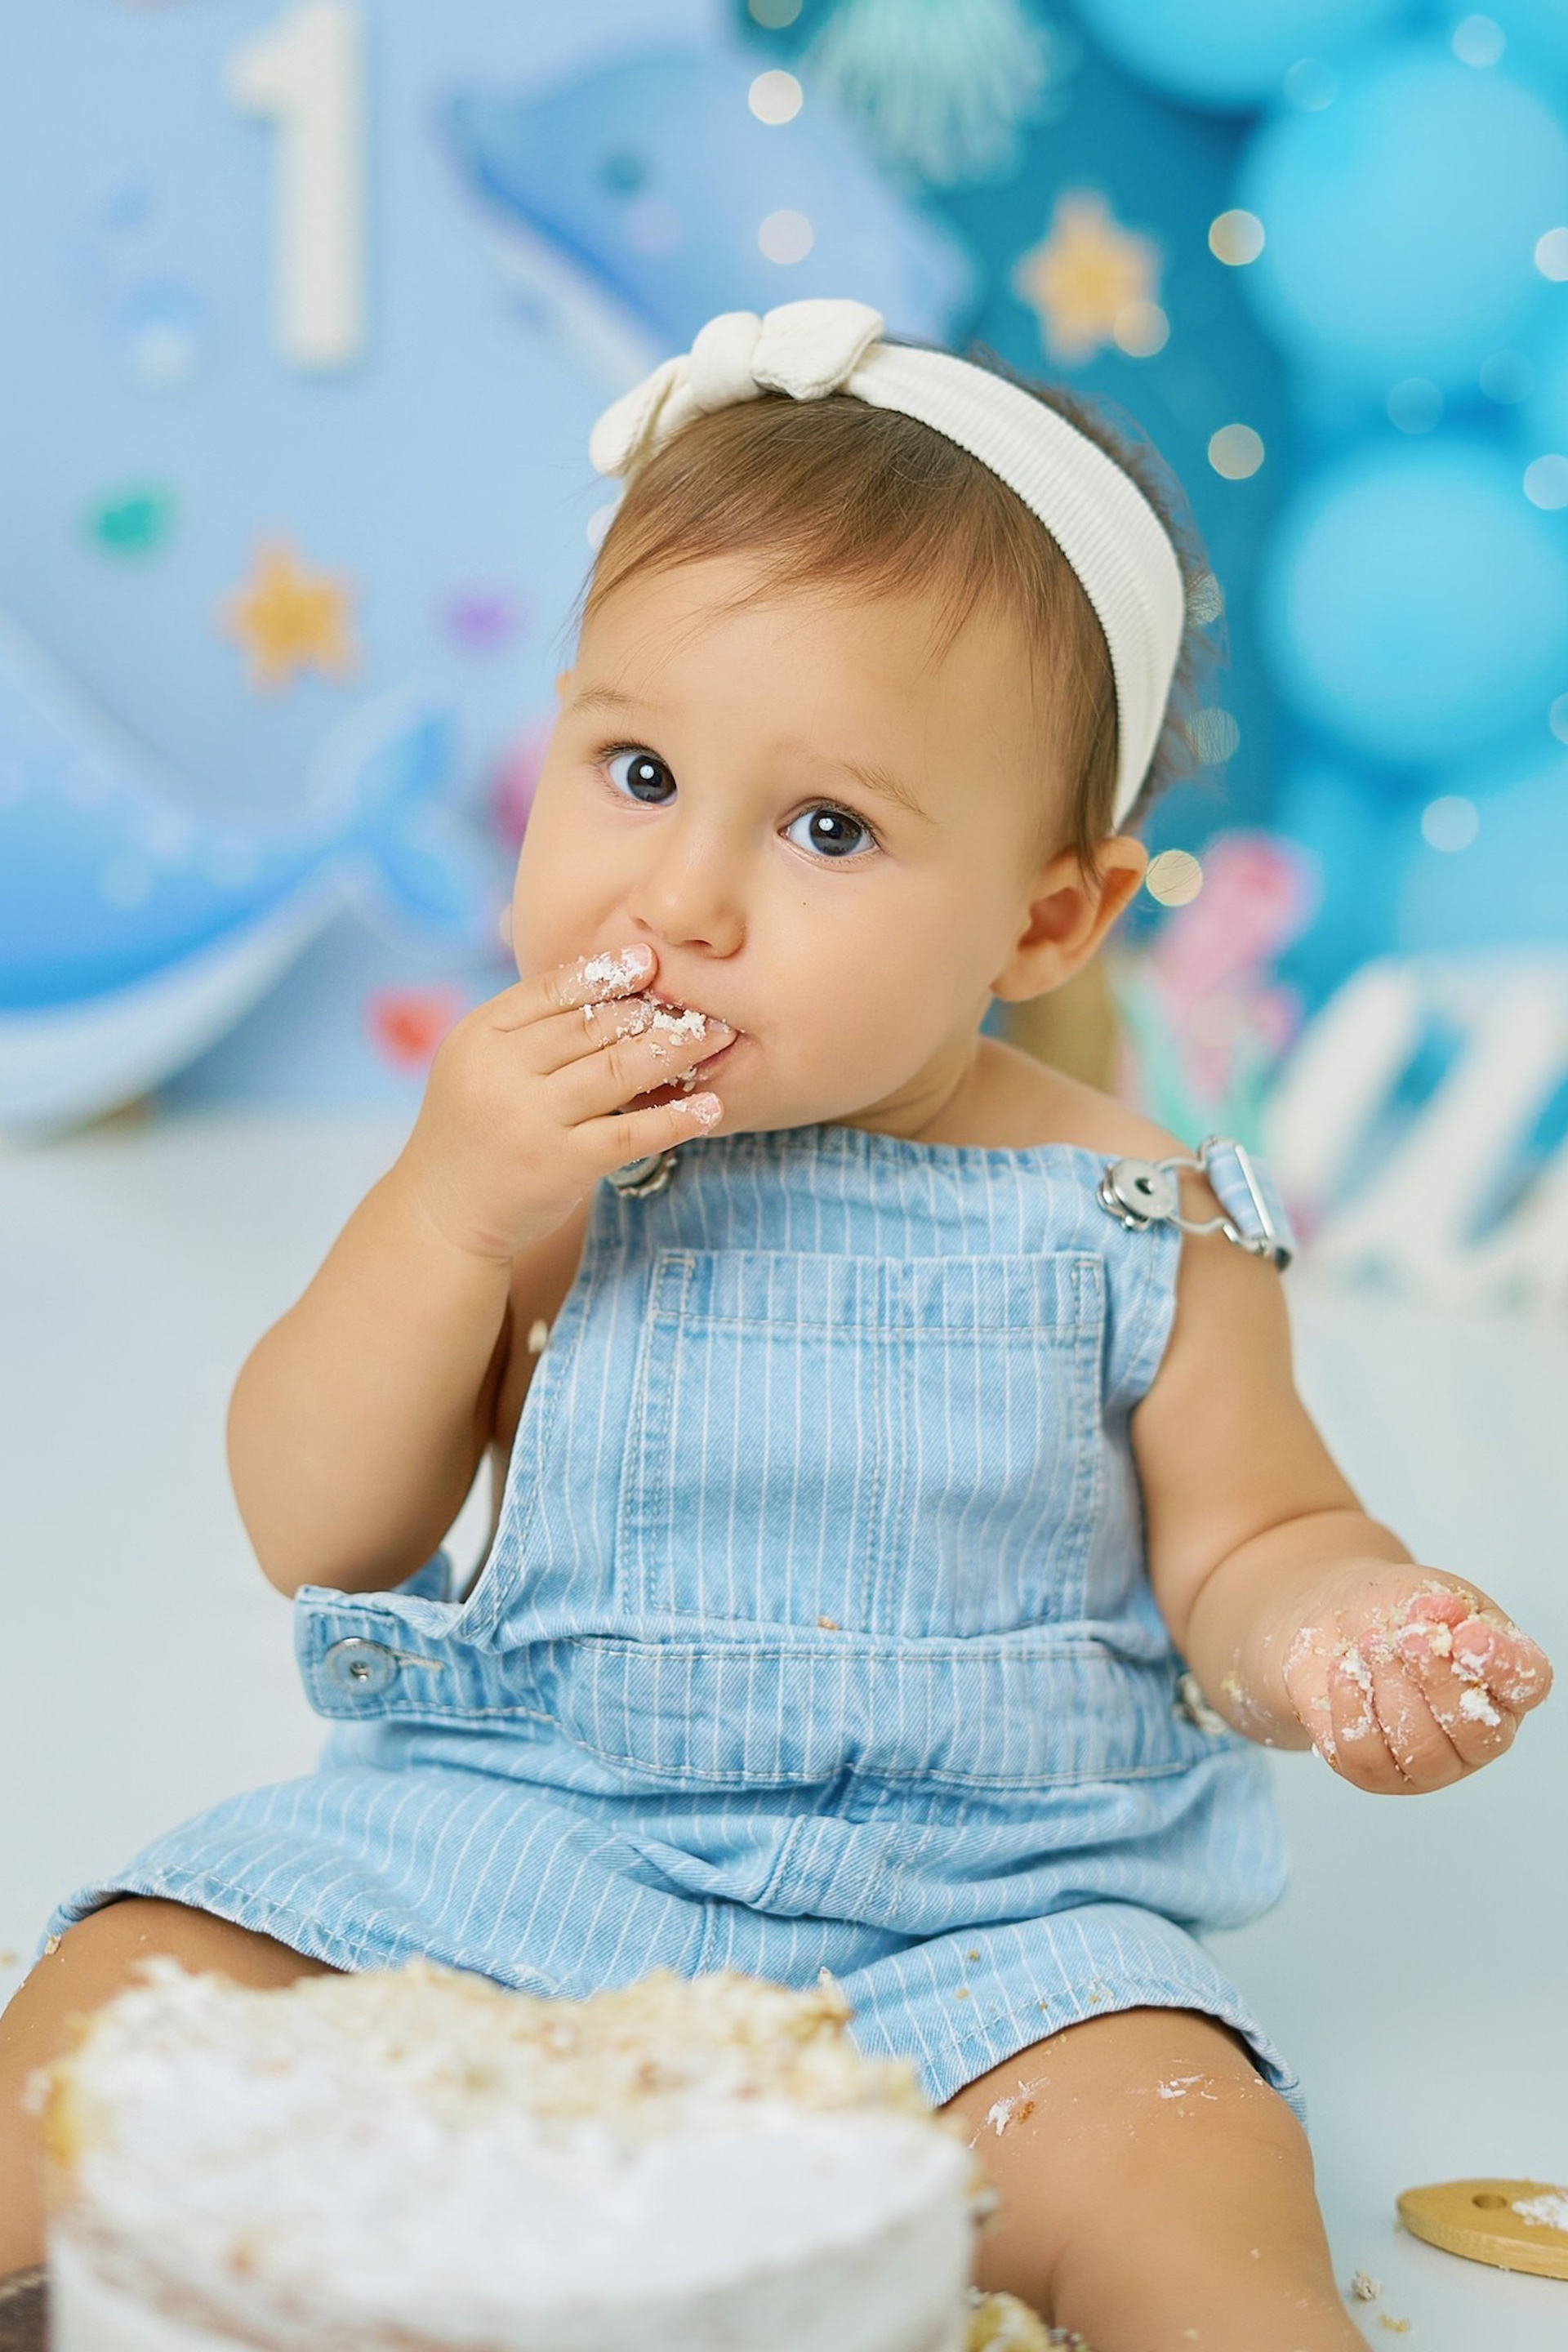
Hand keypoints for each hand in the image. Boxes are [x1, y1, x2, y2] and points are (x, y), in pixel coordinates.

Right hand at [392, 943, 733, 1261]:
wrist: (442, 1210)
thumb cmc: (478, 1127)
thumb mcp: (481, 1063)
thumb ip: (530, 1027)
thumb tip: (610, 976)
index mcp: (480, 1035)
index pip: (552, 989)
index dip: (606, 972)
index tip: (651, 960)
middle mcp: (501, 1072)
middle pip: (592, 1026)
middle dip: (654, 1010)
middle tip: (706, 1000)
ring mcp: (530, 1120)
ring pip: (617, 1070)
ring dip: (676, 1049)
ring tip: (717, 1036)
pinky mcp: (559, 1166)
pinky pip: (630, 1134)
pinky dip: (675, 1119)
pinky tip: (710, 1108)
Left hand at [1279, 1565, 1552, 1792]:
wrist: (1339, 1622)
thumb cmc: (1398, 1613)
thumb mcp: (1426, 1595)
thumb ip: (1441, 1607)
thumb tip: (1445, 1614)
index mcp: (1504, 1684)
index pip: (1527, 1686)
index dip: (1503, 1666)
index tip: (1467, 1635)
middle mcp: (1475, 1734)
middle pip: (1475, 1732)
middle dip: (1438, 1680)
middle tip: (1409, 1636)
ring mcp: (1428, 1763)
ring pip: (1422, 1752)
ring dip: (1392, 1691)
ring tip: (1370, 1644)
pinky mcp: (1375, 1773)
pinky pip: (1367, 1759)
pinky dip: (1353, 1709)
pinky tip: (1344, 1671)